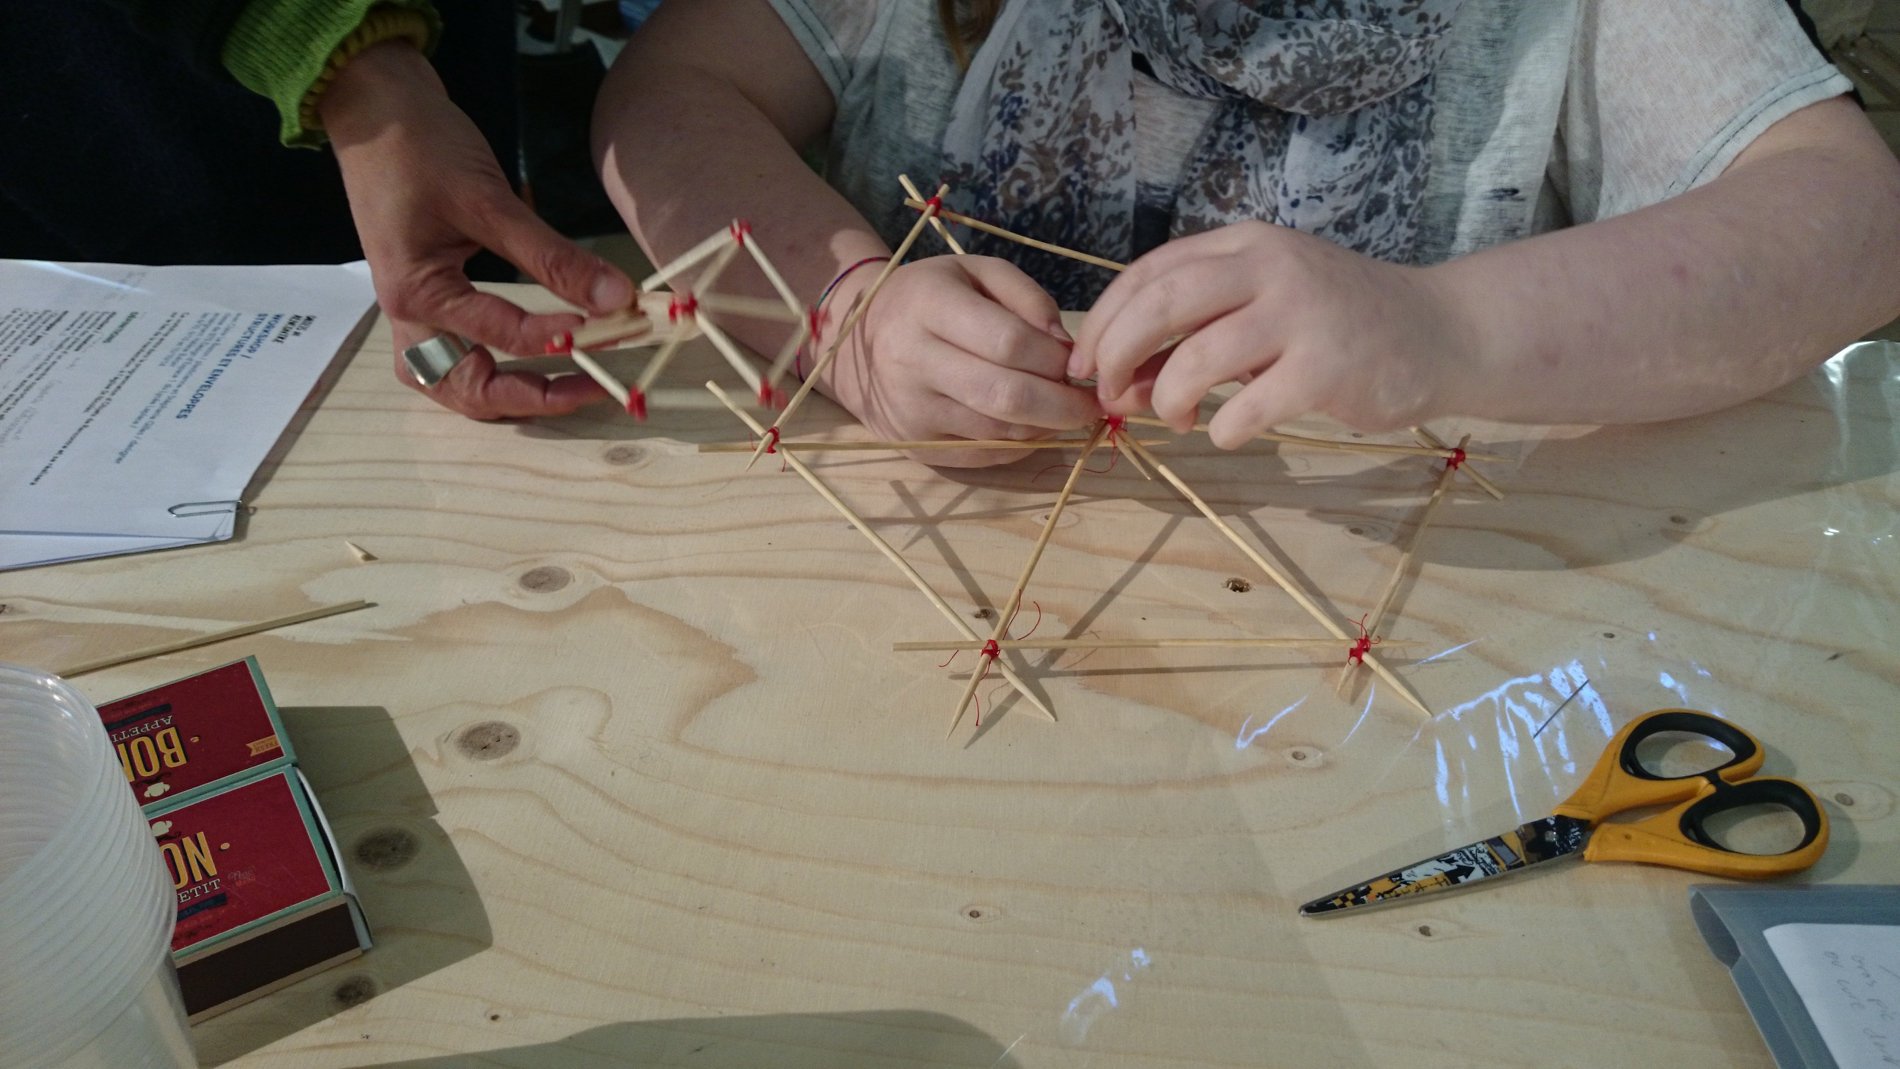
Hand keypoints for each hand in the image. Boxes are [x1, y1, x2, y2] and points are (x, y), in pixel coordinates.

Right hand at [320, 41, 634, 418]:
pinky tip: (530, 366)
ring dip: (507, 397)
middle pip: (468, 389)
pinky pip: (455, 358)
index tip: (615, 329)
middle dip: (532, 398)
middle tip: (595, 388)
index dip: (563, 337)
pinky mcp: (426, 299)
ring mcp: (412, 312)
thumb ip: (552, 257)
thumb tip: (617, 297)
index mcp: (417, 293)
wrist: (373, 108)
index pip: (501, 335)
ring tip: (566, 389)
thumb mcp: (490, 200)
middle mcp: (408, 316)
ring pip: (456, 384)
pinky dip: (492, 370)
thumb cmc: (419, 146)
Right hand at [816, 256, 1099, 465]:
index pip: (1008, 343)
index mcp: (928, 306)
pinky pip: (983, 454)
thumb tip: (1065, 347)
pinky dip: (1019, 444)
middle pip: (1006, 396)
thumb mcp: (975, 272)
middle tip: (1090, 404)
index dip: (1055, 359)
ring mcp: (910, 410)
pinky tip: (1031, 425)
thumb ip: (1026, 296)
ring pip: (999, 431)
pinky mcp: (914, 445)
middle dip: (1062, 406)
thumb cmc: (930, 298)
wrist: (858, 341)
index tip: (1079, 365)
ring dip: (1045, 426)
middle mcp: (912, 360)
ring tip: (1062, 410)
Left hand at [1071, 221, 1474, 448]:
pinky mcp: (1327, 368)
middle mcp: (1270, 268)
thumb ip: (1194, 332)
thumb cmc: (1338, 323)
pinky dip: (1223, 430)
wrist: (1440, 333)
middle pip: (1161, 305)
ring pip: (1197, 359)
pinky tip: (1229, 433)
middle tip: (1111, 395)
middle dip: (1117, 355)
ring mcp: (1301, 316)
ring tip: (1175, 417)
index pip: (1149, 273)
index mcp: (1244, 246)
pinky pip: (1247, 408)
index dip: (1103, 321)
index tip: (1083, 364)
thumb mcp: (1262, 306)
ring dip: (1168, 399)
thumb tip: (1118, 382)